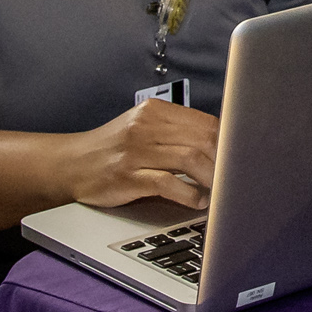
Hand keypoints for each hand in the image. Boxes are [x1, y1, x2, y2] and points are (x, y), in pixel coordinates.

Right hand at [61, 99, 220, 211]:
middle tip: (236, 178)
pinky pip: (168, 184)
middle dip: (225, 162)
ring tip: (219, 192)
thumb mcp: (143, 130)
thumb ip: (176, 133)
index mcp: (154, 111)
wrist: (70, 164)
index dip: (229, 142)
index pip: (205, 121)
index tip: (241, 158)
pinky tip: (197, 201)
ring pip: (190, 159)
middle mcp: (145, 126)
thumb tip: (222, 146)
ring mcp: (135, 150)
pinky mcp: (127, 176)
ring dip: (212, 179)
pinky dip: (189, 194)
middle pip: (203, 139)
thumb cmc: (114, 149)